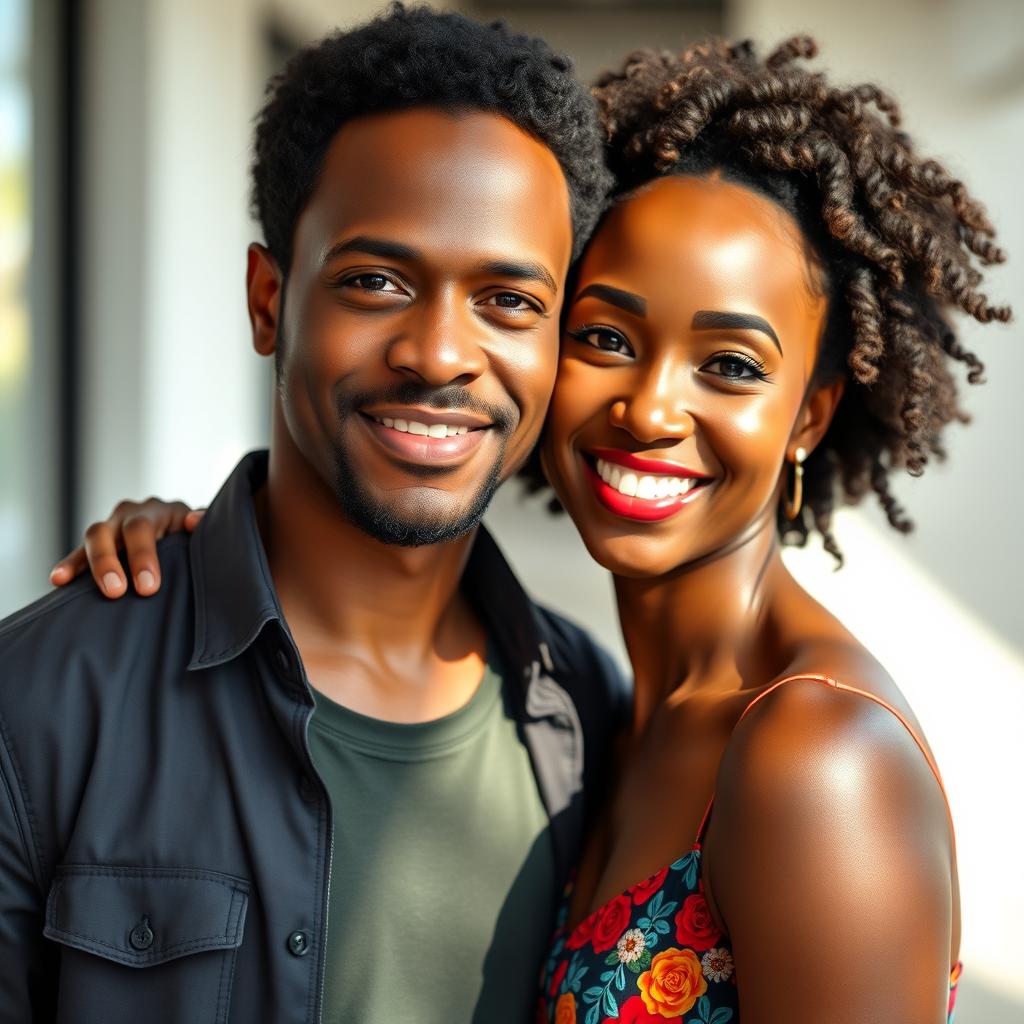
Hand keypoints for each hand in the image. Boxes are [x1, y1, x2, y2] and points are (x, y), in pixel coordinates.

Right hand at [49, 499, 205, 597]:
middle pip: (111, 531)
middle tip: (116, 591)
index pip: (143, 529)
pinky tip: (58, 580)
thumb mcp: (203, 531)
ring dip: (86, 562)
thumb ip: (204, 524)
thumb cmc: (197, 538)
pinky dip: (69, 565)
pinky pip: (79, 553)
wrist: (190, 537)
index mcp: (159, 511)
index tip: (148, 587)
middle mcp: (132, 514)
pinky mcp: (100, 545)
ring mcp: (114, 528)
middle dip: (109, 562)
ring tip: (69, 583)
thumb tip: (195, 520)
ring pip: (93, 536)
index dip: (142, 557)